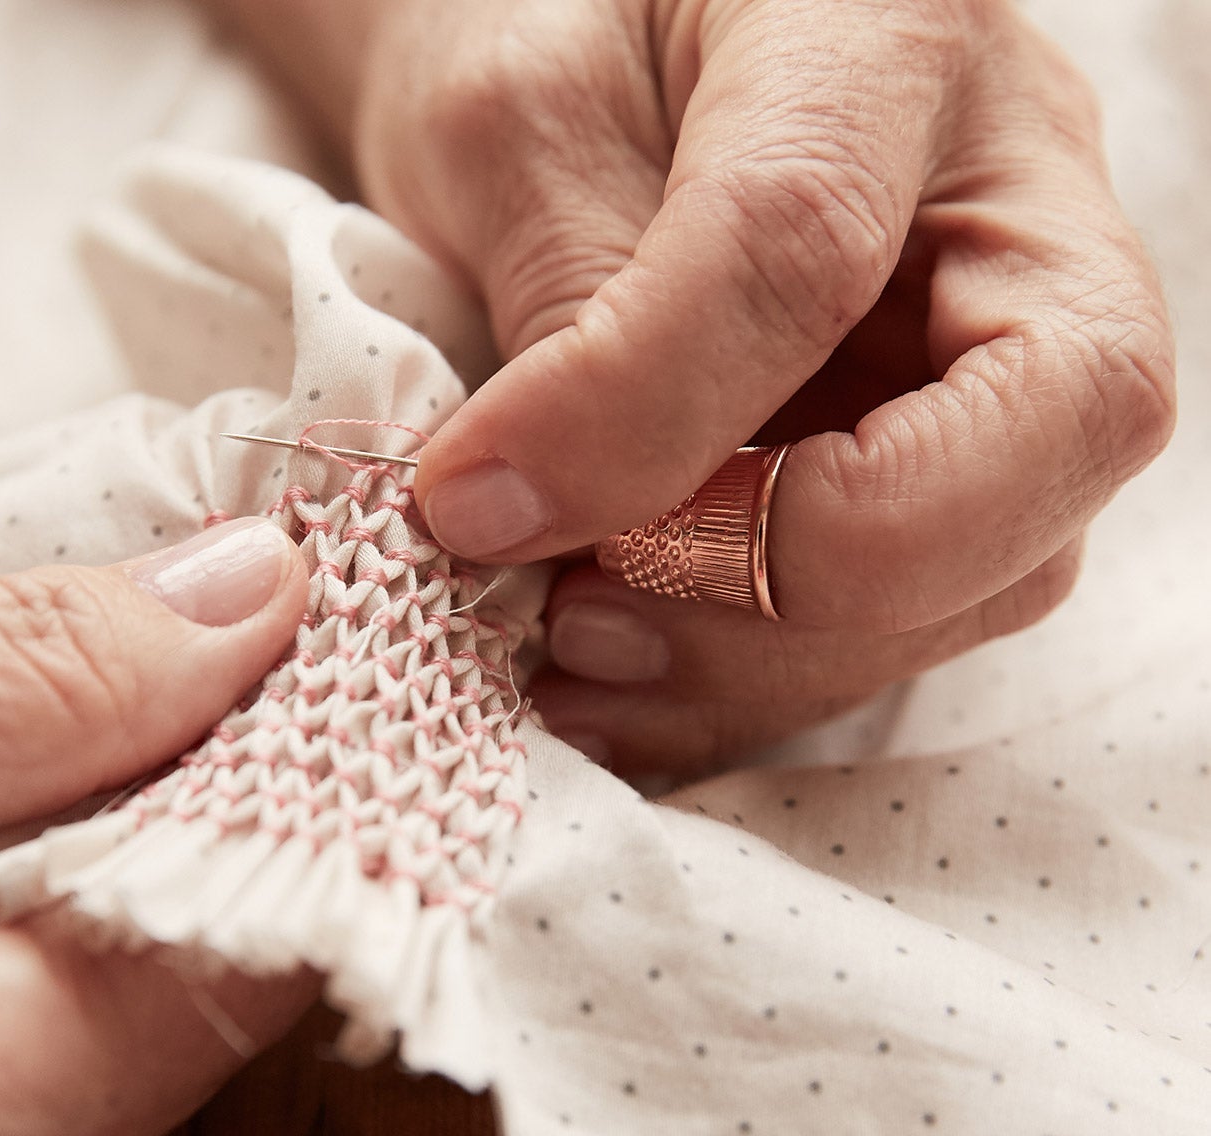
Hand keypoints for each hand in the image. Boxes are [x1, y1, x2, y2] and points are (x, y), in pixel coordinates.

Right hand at [0, 519, 313, 1135]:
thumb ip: (32, 680)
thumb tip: (261, 600)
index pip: (293, 924)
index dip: (322, 762)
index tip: (326, 626)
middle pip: (215, 966)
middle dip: (209, 791)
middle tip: (180, 631)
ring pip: (133, 1004)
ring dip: (119, 850)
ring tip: (58, 721)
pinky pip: (48, 1051)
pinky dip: (48, 925)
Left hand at [228, 0, 1173, 774]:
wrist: (593, 69)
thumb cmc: (555, 47)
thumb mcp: (514, 122)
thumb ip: (562, 300)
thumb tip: (543, 522)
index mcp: (887, 40)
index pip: (810, 245)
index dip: (638, 409)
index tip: (471, 502)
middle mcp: (1011, 207)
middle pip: (1048, 424)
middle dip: (804, 567)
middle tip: (585, 606)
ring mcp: (1001, 361)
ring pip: (990, 568)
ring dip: (766, 656)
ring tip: (571, 648)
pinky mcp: (947, 480)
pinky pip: (904, 629)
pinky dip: (751, 687)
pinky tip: (613, 686)